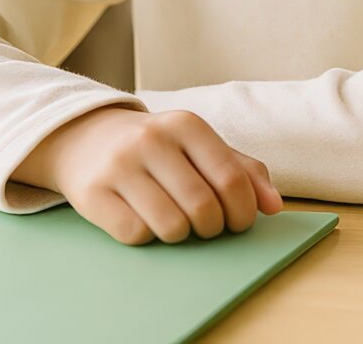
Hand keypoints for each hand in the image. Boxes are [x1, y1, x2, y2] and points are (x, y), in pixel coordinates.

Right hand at [14, 107, 282, 244]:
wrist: (88, 138)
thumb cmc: (160, 149)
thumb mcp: (201, 147)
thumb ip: (243, 171)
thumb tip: (274, 207)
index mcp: (187, 125)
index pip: (231, 179)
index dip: (243, 211)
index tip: (239, 223)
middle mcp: (152, 140)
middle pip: (203, 207)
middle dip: (213, 228)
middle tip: (208, 226)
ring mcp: (119, 166)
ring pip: (171, 226)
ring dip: (182, 235)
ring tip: (177, 222)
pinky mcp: (92, 193)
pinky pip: (136, 234)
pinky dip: (149, 237)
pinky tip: (146, 220)